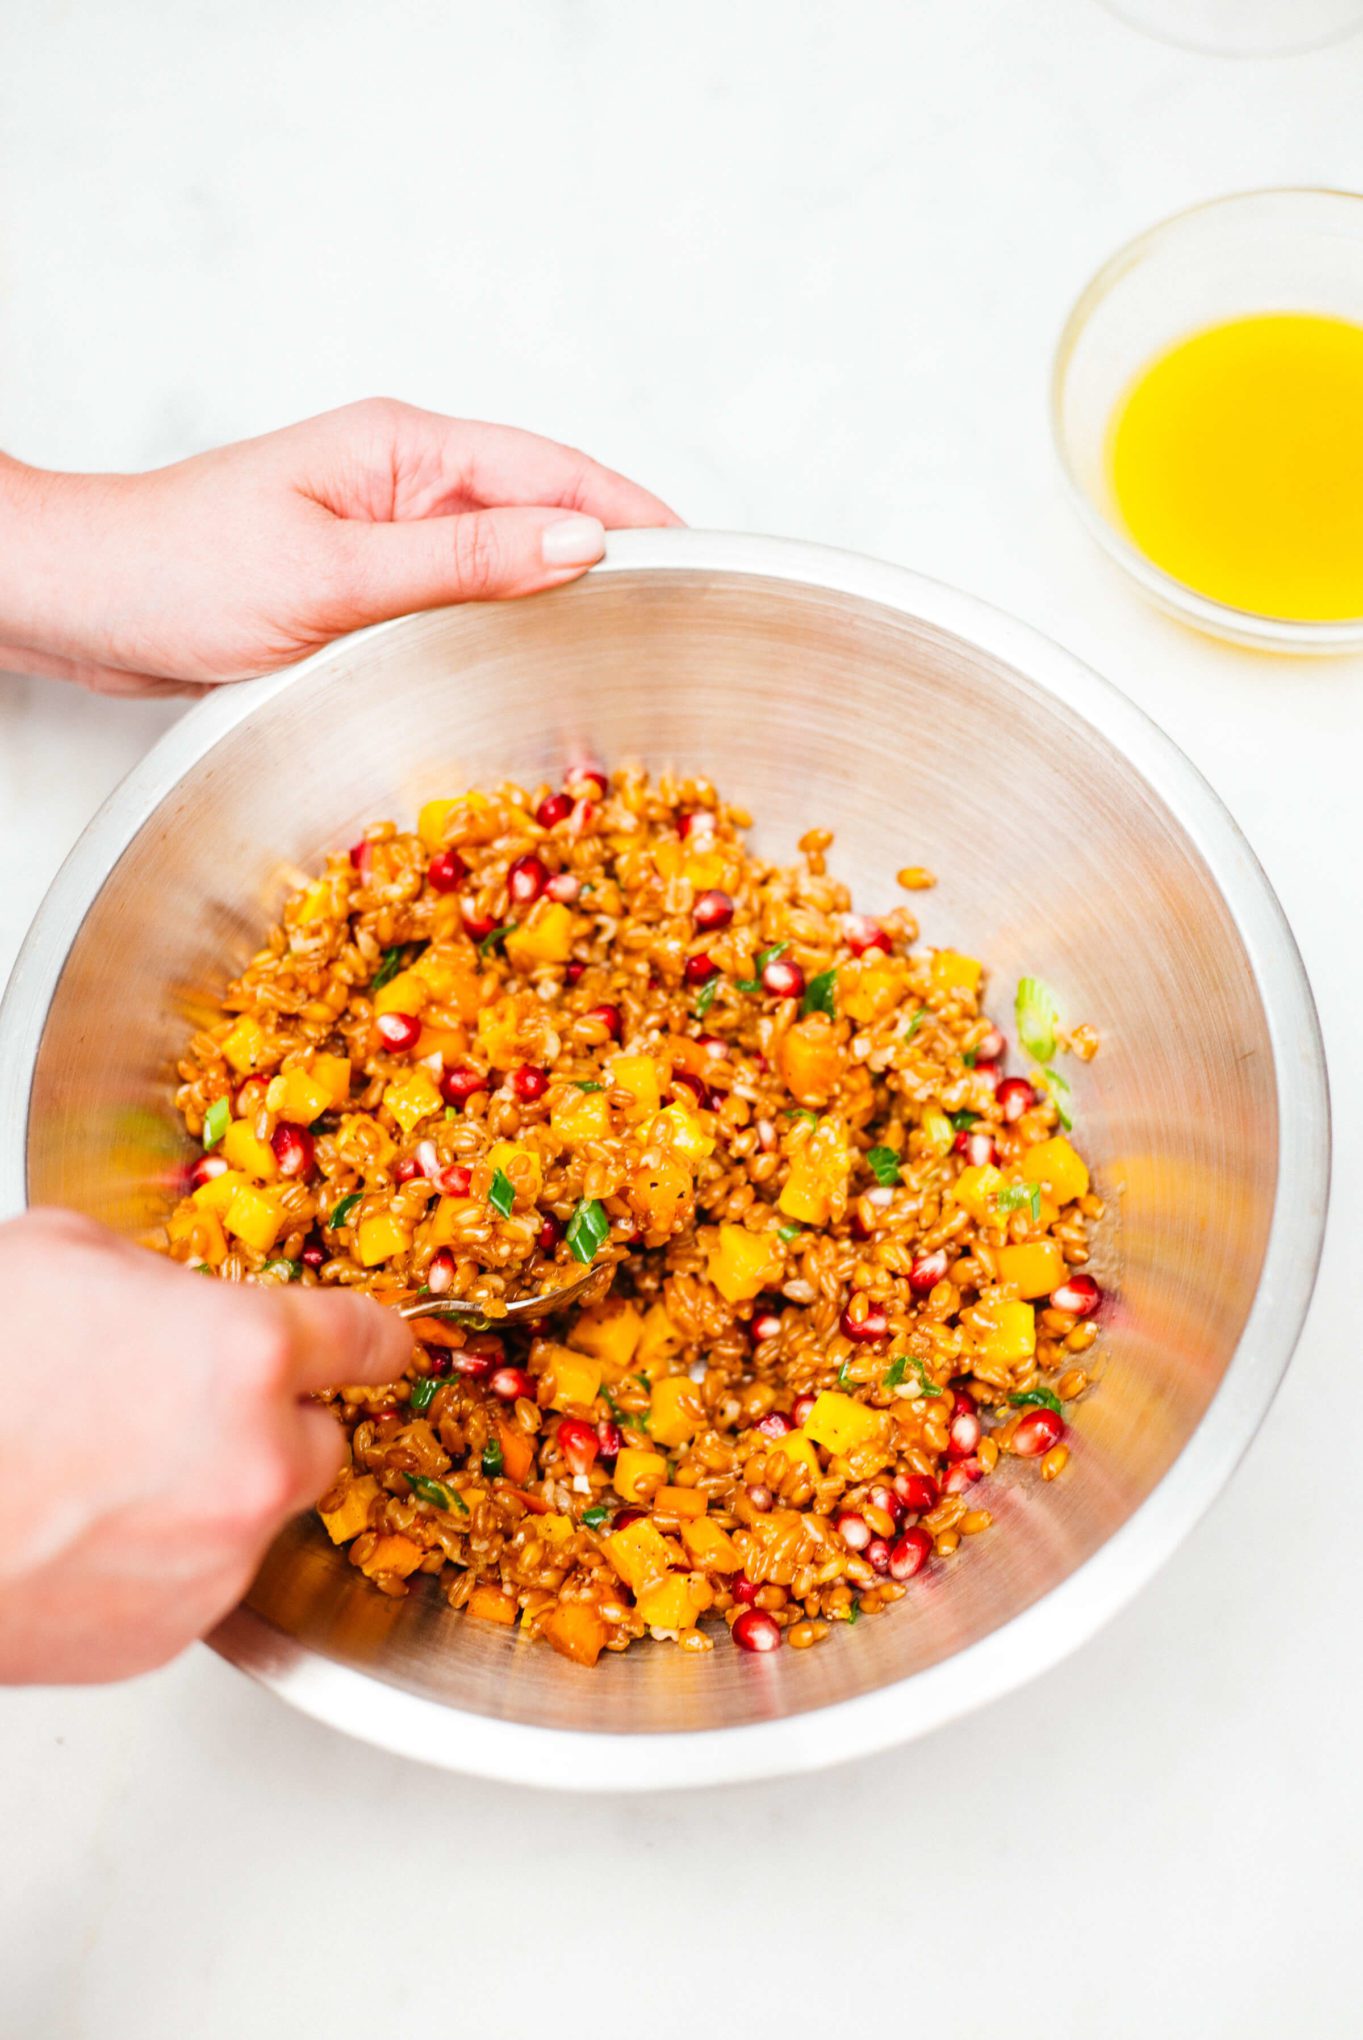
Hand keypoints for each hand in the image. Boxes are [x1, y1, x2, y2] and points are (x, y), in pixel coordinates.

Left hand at [0, 399, 679, 695]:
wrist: (78, 603)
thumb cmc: (177, 570)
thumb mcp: (334, 574)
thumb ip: (462, 562)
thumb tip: (582, 542)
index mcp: (404, 450)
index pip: (555, 471)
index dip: (638, 514)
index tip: (705, 561)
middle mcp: (403, 486)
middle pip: (539, 515)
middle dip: (612, 563)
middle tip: (679, 628)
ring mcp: (385, 538)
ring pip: (502, 566)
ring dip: (557, 604)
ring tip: (622, 659)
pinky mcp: (362, 591)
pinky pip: (456, 606)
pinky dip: (500, 633)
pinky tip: (525, 675)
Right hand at [0, 1208, 410, 1682]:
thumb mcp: (61, 1256)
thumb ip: (154, 1278)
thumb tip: (170, 1298)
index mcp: (247, 1355)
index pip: (363, 1338)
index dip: (374, 1334)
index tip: (387, 1341)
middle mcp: (257, 1463)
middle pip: (319, 1440)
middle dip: (273, 1422)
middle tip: (190, 1407)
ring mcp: (219, 1560)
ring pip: (254, 1516)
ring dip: (211, 1492)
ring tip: (108, 1469)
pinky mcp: (172, 1633)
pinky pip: (197, 1582)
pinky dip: (163, 1558)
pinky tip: (88, 1526)